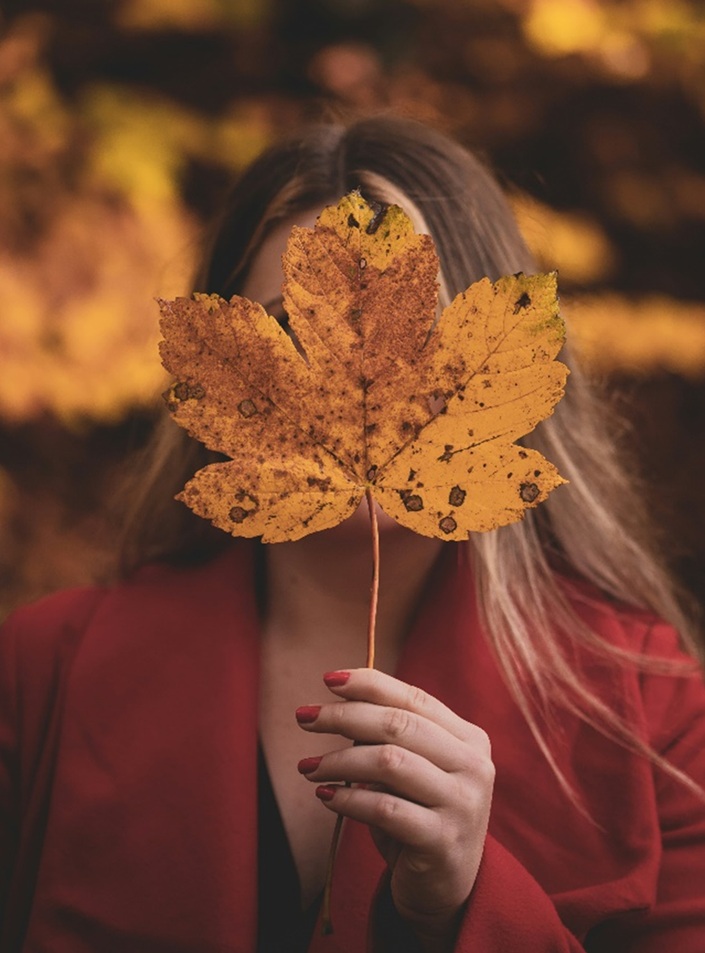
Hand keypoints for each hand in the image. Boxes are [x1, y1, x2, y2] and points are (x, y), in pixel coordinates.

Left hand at [295, 669, 493, 947]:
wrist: (447, 888)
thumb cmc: (420, 815)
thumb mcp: (413, 770)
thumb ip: (389, 737)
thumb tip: (336, 704)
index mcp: (469, 738)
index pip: (414, 698)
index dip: (370, 683)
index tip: (328, 679)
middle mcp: (474, 766)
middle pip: (399, 725)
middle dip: (344, 716)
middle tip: (304, 717)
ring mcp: (463, 804)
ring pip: (389, 763)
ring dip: (339, 760)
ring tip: (307, 767)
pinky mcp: (443, 841)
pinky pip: (384, 809)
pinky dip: (347, 799)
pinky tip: (324, 796)